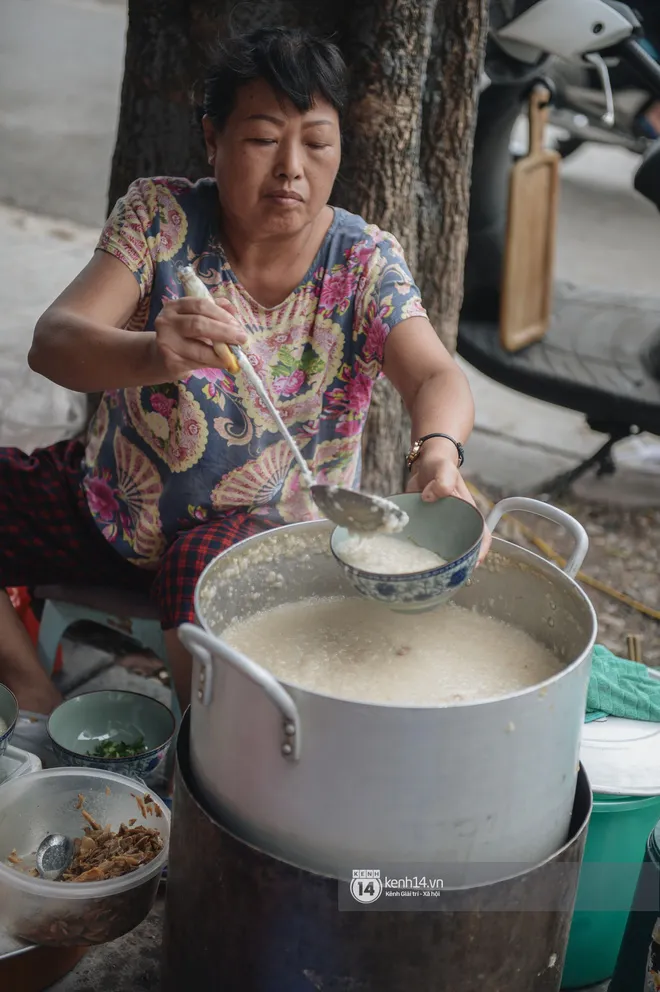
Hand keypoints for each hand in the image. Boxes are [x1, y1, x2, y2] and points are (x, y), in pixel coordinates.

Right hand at [153, 296, 246, 377]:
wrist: (160, 358)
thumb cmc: (183, 335)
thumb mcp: (195, 318)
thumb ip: (214, 311)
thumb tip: (233, 311)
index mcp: (175, 306)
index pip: (201, 305)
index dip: (222, 315)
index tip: (238, 325)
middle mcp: (167, 322)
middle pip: (198, 324)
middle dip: (224, 332)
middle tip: (242, 339)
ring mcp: (166, 343)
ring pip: (200, 348)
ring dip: (222, 353)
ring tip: (234, 354)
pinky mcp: (171, 362)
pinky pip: (198, 363)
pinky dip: (214, 363)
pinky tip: (224, 363)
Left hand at [405, 443, 491, 562]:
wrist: (424, 463)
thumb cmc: (440, 465)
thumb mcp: (444, 470)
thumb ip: (443, 480)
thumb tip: (431, 496)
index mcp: (467, 512)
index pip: (481, 535)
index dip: (480, 551)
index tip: (473, 564)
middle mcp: (456, 522)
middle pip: (462, 547)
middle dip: (458, 563)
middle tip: (445, 575)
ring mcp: (440, 526)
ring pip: (443, 547)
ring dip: (438, 560)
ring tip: (428, 574)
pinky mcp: (426, 525)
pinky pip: (425, 541)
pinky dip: (420, 550)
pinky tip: (410, 559)